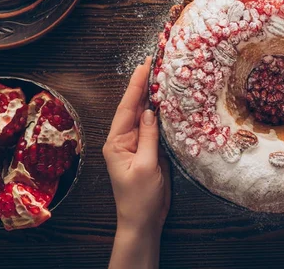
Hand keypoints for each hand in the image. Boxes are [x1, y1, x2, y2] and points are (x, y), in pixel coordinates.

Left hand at [103, 58, 170, 268]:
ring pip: (144, 115)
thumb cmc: (140, 197)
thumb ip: (148, 137)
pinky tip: (166, 102)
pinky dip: (159, 113)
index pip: (127, 107)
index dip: (136, 85)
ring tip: (160, 75)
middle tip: (154, 62)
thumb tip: (151, 110)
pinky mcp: (148, 150)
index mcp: (117, 142)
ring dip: (151, 96)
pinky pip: (153, 127)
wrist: (143, 220)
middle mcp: (124, 139)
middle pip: (134, 107)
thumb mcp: (145, 166)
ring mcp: (136, 144)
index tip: (145, 64)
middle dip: (143, 85)